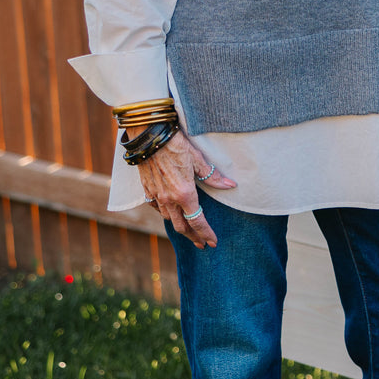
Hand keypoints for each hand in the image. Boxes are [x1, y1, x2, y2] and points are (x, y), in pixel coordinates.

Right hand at [134, 130, 236, 249]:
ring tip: (187, 229)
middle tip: (202, 243)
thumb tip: (230, 186)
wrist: (149, 136)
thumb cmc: (176, 145)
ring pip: (168, 218)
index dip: (206, 234)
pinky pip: (156, 207)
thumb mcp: (198, 159)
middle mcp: (168, 199)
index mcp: (184, 194)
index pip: (197, 221)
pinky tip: (169, 211)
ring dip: (179, 225)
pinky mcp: (147, 189)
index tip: (213, 243)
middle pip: (181, 226)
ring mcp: (156, 195)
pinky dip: (164, 212)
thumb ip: (212, 176)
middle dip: (193, 236)